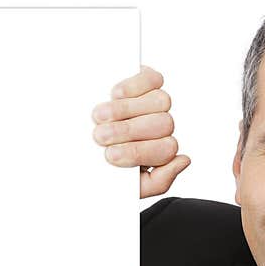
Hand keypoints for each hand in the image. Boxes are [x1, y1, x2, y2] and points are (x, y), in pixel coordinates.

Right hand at [91, 65, 190, 198]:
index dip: (139, 152)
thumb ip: (159, 181)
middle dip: (128, 131)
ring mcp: (155, 103)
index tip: (110, 155)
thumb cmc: (104, 169)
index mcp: (160, 151)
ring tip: (99, 117)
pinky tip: (114, 94)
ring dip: (126, 109)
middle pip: (163, 124)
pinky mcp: (146, 80)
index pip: (166, 150)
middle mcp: (161, 126)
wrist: (80, 150)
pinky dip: (134, 85)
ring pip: (160, 102)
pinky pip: (153, 79)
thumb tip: (183, 160)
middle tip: (100, 136)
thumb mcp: (130, 186)